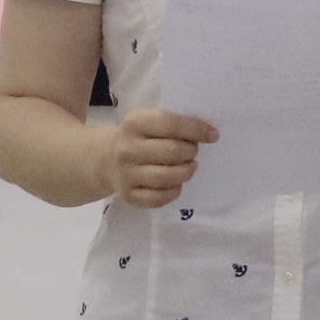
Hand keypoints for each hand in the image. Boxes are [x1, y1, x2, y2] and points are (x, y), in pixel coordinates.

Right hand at [102, 107, 216, 206]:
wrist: (105, 159)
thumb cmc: (137, 137)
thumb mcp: (147, 121)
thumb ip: (171, 123)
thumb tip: (207, 133)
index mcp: (134, 123)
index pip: (171, 124)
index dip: (196, 130)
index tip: (213, 135)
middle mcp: (127, 148)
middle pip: (172, 152)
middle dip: (191, 152)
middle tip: (193, 152)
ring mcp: (126, 174)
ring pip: (167, 177)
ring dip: (186, 172)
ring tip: (189, 167)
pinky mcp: (128, 195)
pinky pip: (158, 198)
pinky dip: (173, 192)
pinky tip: (176, 184)